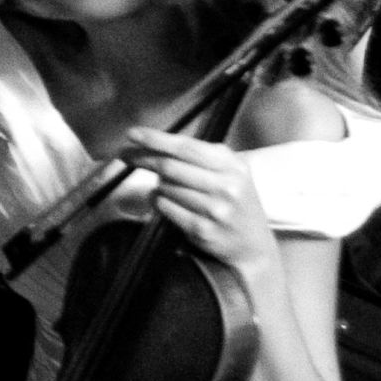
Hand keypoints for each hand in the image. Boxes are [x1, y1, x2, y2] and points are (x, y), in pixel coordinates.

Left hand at [118, 127, 278, 277]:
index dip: (155, 139)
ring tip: (164, 186)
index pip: (186, 146)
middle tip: (126, 154)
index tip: (133, 134)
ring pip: (166, 188)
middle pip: (170, 166)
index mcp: (231, 165)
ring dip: (157, 185)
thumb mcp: (230, 172)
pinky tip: (163, 201)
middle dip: (143, 158)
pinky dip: (158, 202)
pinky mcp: (203, 230)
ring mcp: (215, 210)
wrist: (254, 246)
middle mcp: (226, 186)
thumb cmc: (235, 202)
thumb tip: (157, 142)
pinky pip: (166, 208)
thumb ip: (201, 155)